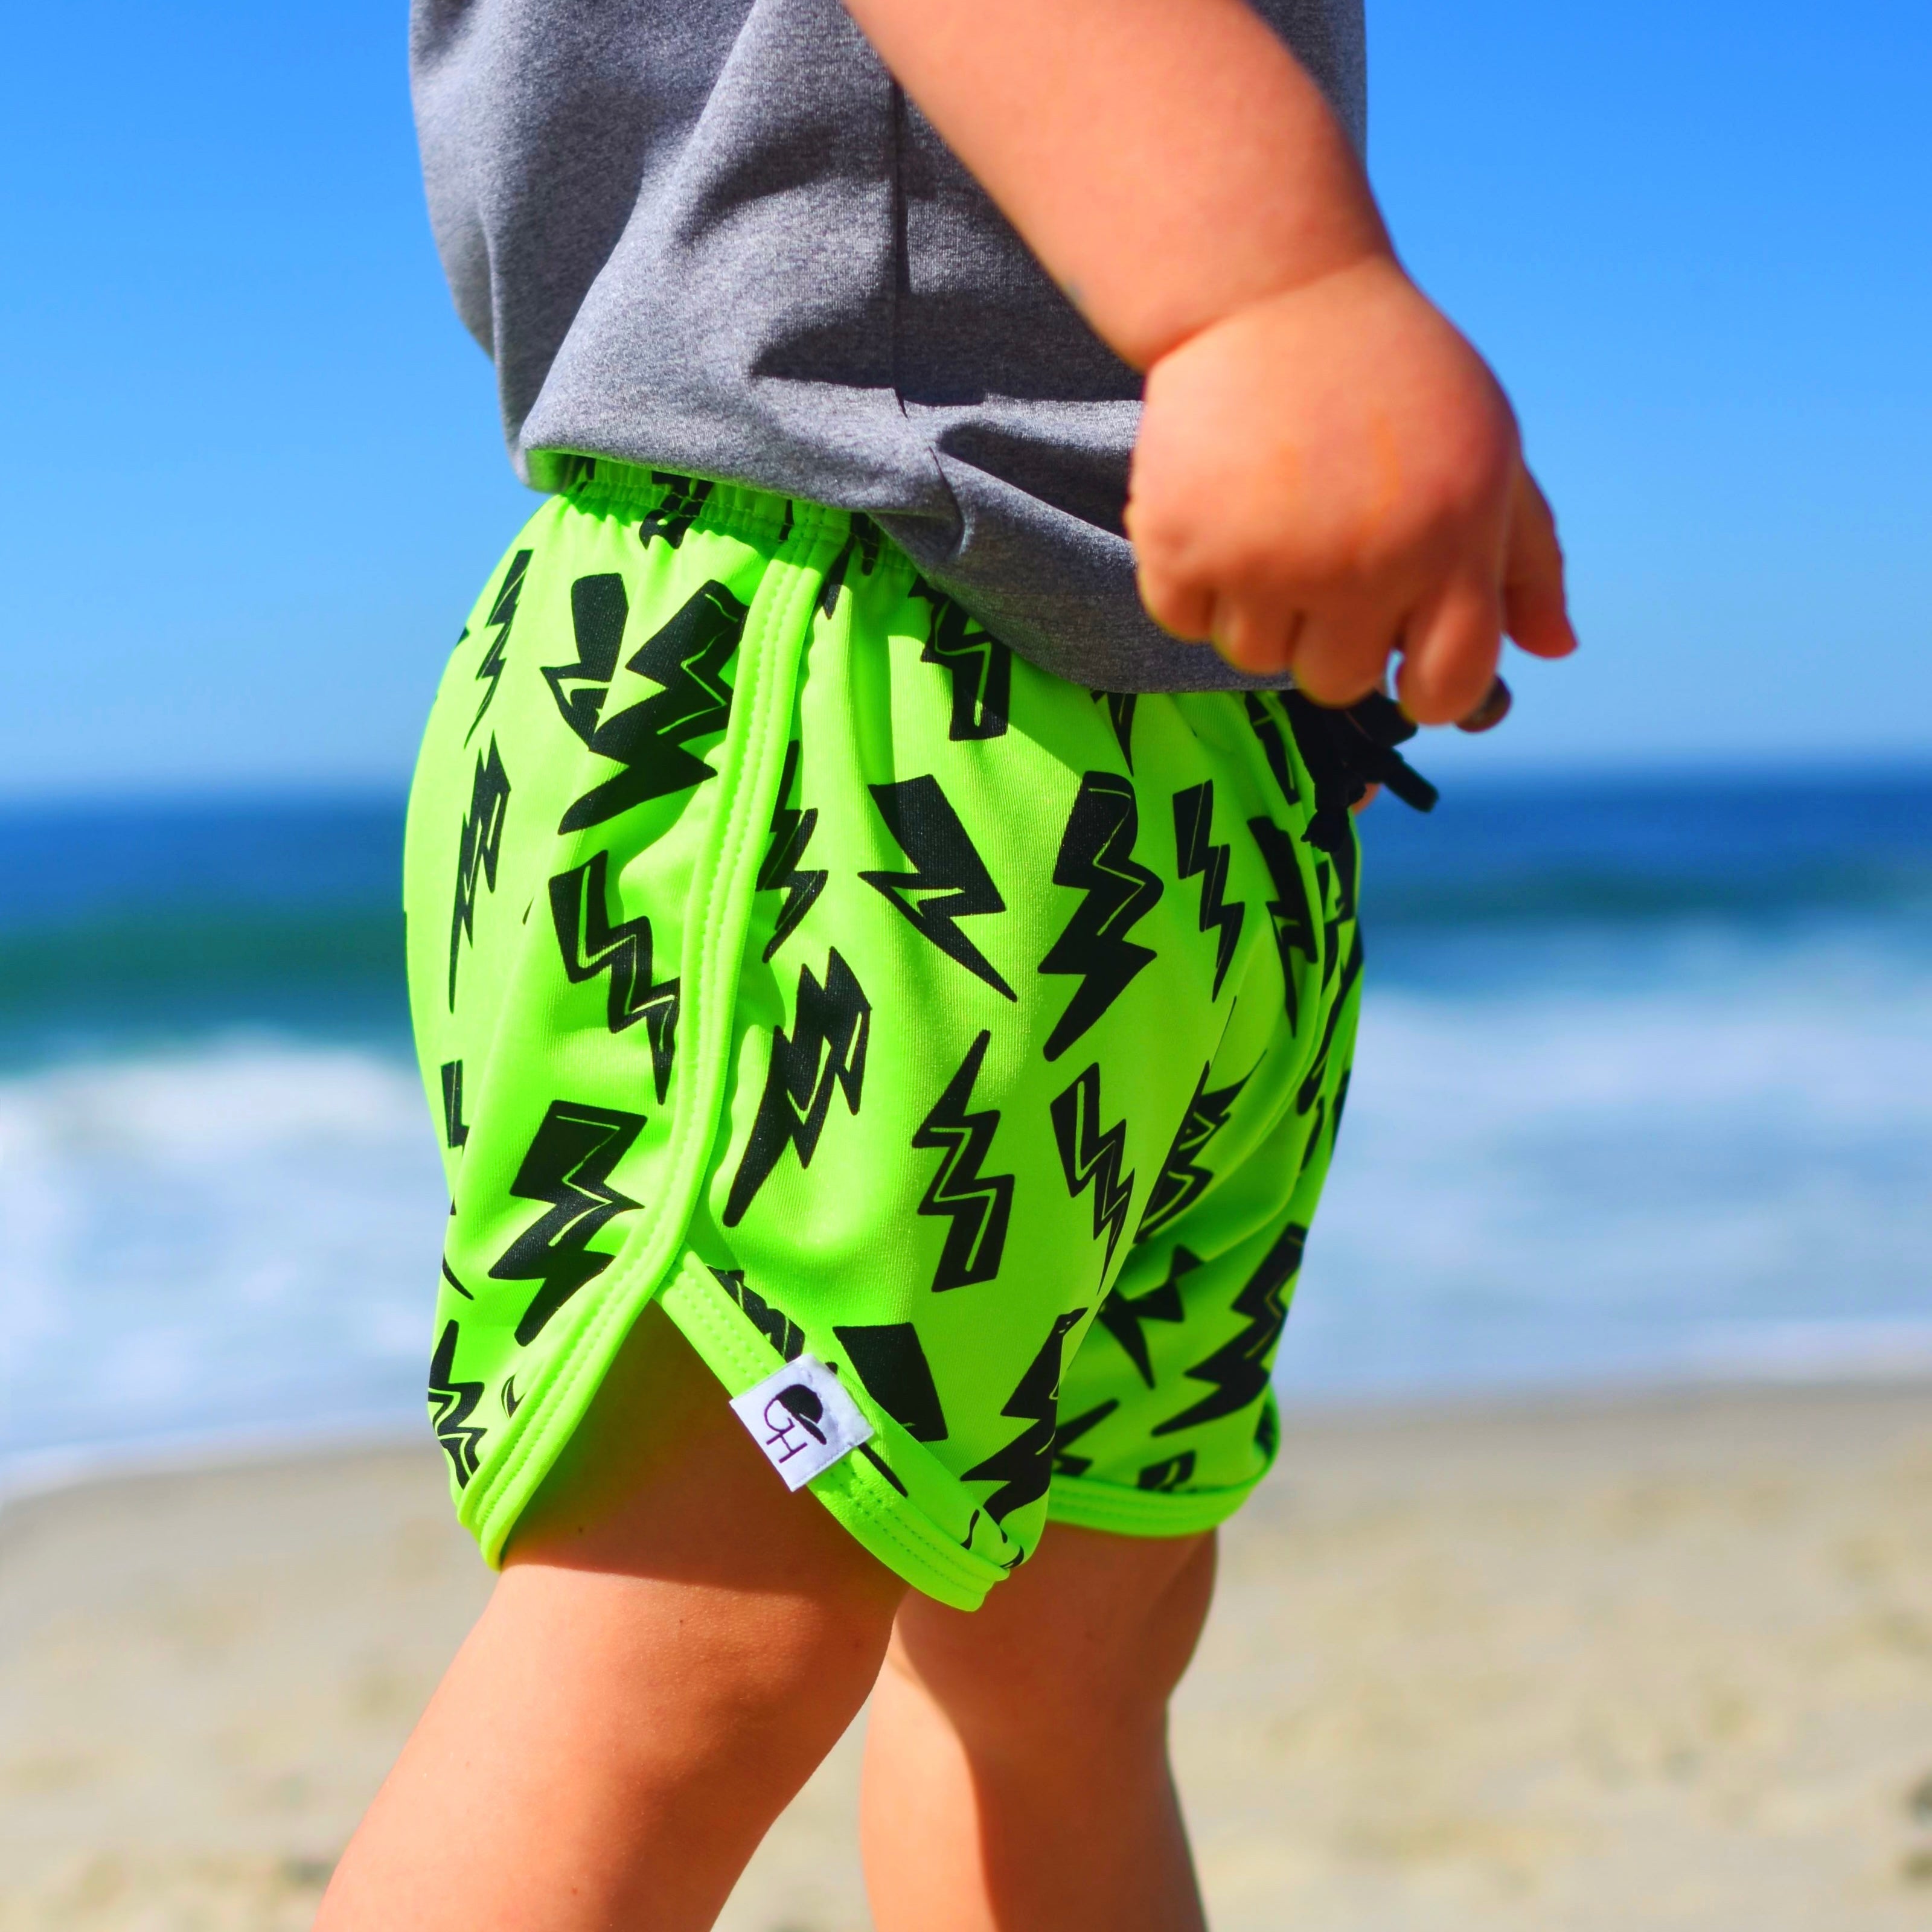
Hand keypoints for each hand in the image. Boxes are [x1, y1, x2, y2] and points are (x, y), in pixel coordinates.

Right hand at [1126, 254, 1575, 723]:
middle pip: (1337, 683)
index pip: (1449, 686)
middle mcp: (1365, 560)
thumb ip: (1528, 555)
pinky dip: (1189, 580)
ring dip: (1254, 607)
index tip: (1402, 657)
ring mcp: (1269, 558)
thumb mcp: (1487, 448)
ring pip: (1253, 657)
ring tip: (1264, 519)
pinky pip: (1183, 620)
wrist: (1268, 290)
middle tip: (1319, 555)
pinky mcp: (1183, 544)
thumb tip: (1552, 649)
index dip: (1427, 686)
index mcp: (1453, 541)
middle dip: (1328, 637)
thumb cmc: (1389, 373)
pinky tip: (1214, 509)